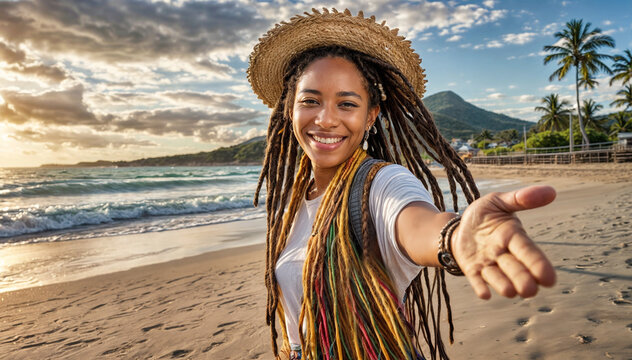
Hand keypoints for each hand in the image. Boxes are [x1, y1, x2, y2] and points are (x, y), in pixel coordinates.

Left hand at [453, 185, 556, 299]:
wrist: (460, 227)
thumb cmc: (485, 215)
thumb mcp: (498, 201)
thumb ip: (521, 198)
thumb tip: (551, 191)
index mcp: (513, 236)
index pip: (527, 251)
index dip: (537, 264)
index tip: (549, 279)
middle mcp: (503, 253)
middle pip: (515, 269)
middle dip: (522, 279)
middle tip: (529, 290)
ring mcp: (488, 264)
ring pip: (498, 278)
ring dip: (503, 285)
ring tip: (510, 291)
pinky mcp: (473, 271)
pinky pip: (477, 281)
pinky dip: (481, 287)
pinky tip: (484, 294)